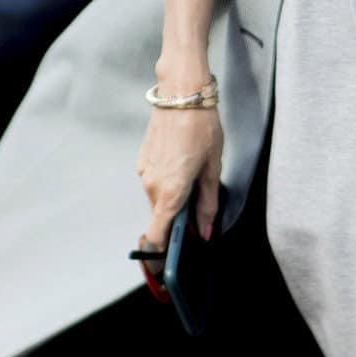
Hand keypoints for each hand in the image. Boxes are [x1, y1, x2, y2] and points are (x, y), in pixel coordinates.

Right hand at [135, 98, 223, 267]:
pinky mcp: (143, 160)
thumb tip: (204, 233)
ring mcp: (144, 172)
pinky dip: (168, 181)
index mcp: (170, 194)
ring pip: (159, 199)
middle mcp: (152, 187)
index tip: (170, 262)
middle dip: (179, 218)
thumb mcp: (212, 168)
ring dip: (175, 197)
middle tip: (202, 203)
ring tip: (195, 173)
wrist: (181, 94)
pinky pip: (155, 182)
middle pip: (162, 217)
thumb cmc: (200, 128)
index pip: (156, 237)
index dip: (161, 254)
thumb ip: (208, 204)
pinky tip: (184, 161)